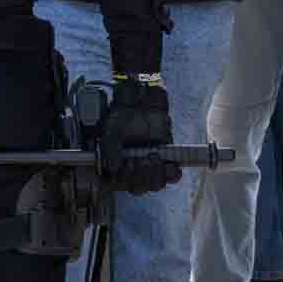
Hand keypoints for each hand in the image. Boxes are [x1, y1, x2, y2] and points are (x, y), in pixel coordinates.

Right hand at [97, 79, 181, 195]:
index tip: (126, 167)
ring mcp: (149, 161)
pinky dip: (171, 173)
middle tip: (140, 162)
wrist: (139, 96)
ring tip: (156, 161)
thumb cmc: (121, 112)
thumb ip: (110, 148)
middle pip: (140, 185)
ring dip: (157, 176)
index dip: (124, 180)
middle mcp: (134, 165)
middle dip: (142, 177)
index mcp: (118, 162)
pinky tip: (171, 167)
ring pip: (155, 182)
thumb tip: (113, 167)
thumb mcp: (111, 129)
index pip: (121, 182)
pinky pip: (170, 173)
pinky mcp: (165, 154)